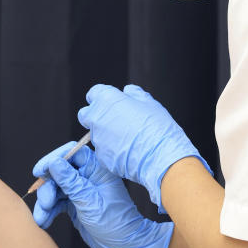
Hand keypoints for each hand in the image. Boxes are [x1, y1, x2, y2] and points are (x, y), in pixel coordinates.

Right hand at [31, 142, 173, 247]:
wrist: (124, 247)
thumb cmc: (115, 223)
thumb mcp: (89, 201)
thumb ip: (70, 181)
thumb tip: (54, 162)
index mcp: (97, 169)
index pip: (71, 153)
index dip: (53, 159)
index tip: (39, 172)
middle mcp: (88, 176)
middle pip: (58, 172)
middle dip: (48, 187)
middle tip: (46, 203)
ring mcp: (80, 190)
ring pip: (55, 188)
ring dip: (45, 202)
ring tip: (42, 217)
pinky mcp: (75, 204)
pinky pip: (56, 202)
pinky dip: (48, 211)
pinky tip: (44, 220)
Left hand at [78, 84, 210, 212]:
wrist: (160, 156)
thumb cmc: (157, 128)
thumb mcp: (150, 104)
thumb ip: (135, 95)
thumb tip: (128, 91)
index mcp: (107, 99)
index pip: (93, 93)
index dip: (103, 98)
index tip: (112, 103)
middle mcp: (97, 117)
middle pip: (86, 114)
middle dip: (96, 116)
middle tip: (114, 120)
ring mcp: (97, 138)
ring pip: (95, 133)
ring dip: (106, 134)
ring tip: (128, 138)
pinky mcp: (101, 156)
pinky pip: (103, 150)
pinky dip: (111, 149)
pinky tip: (128, 151)